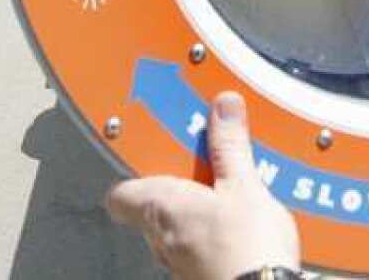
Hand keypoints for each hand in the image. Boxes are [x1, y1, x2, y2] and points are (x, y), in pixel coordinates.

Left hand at [105, 92, 300, 279]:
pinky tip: (244, 223)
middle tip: (212, 159)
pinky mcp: (200, 276)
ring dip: (200, 207)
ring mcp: (179, 263)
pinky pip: (198, 245)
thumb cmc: (247, 249)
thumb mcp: (245, 185)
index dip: (137, 168)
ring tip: (236, 188)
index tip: (160, 146)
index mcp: (162, 208)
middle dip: (181, 181)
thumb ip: (230, 145)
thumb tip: (221, 106)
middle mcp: (161, 239)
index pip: (121, 192)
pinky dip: (214, 231)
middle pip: (154, 204)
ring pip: (177, 226)